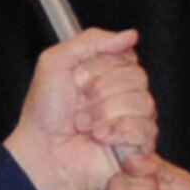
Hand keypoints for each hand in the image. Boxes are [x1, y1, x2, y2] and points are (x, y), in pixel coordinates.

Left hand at [4, 28, 156, 189]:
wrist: (43, 154)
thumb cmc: (44, 114)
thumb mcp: (56, 61)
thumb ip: (91, 40)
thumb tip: (130, 35)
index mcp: (107, 72)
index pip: (128, 56)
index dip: (102, 67)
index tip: (78, 79)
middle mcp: (122, 94)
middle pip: (138, 78)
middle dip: (102, 92)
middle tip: (80, 105)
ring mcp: (132, 120)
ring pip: (143, 103)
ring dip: (106, 114)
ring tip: (86, 126)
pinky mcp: (138, 146)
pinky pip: (145, 129)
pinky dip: (117, 133)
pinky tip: (100, 139)